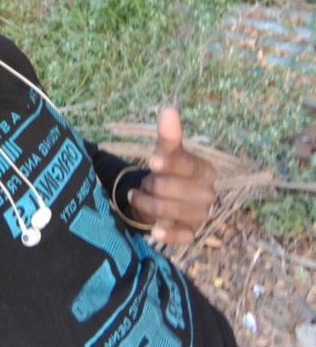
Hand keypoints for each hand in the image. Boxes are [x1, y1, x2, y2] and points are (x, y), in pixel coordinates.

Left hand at [127, 106, 216, 244]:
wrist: (160, 196)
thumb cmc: (166, 170)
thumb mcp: (165, 151)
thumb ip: (168, 135)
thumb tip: (169, 109)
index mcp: (205, 170)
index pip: (189, 166)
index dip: (170, 164)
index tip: (152, 162)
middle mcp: (208, 193)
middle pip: (176, 190)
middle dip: (153, 185)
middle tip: (144, 183)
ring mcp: (201, 215)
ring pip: (171, 211)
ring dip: (149, 204)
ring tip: (138, 196)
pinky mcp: (192, 233)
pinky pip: (181, 237)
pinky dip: (167, 234)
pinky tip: (154, 230)